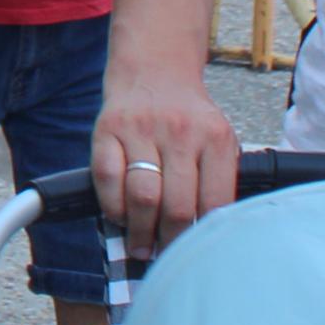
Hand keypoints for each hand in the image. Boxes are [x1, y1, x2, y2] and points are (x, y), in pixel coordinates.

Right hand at [91, 66, 236, 258]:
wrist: (155, 69)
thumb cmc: (188, 116)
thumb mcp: (217, 140)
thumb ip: (217, 181)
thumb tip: (206, 236)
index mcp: (216, 139)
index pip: (215, 203)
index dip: (203, 237)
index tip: (195, 254)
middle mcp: (181, 131)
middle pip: (176, 205)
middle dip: (168, 241)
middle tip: (163, 255)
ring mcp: (141, 128)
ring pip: (142, 196)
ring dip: (139, 230)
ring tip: (139, 245)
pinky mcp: (108, 127)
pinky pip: (106, 178)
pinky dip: (112, 206)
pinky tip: (119, 216)